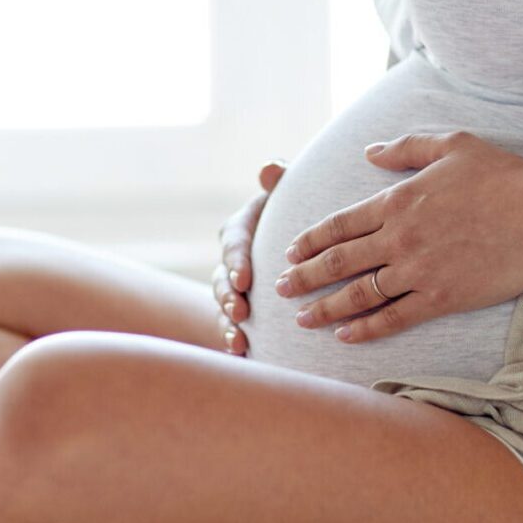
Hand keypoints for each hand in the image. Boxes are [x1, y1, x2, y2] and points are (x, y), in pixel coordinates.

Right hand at [213, 158, 285, 354]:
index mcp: (242, 227)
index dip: (236, 259)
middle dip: (227, 296)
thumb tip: (271, 167)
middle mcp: (232, 258)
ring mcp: (234, 286)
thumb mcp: (288, 191)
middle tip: (239, 310)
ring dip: (228, 323)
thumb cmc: (294, 207)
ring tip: (239, 339)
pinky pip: (233, 325)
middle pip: (221, 277)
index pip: (233, 240)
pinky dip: (234, 340)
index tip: (244, 278)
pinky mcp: (243, 308)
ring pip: (223, 305)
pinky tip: (243, 354)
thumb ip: (280, 179)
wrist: (300, 239)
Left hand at [275, 131, 522, 344]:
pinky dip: (367, 329)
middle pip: (339, 261)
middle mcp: (399, 239)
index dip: (311, 239)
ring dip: (325, 307)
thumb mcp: (450, 144)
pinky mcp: (441, 298)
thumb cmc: (501, 175)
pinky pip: (394, 318)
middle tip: (280, 287)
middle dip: (304, 275)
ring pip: (359, 294)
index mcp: (398, 202)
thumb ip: (404, 148)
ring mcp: (418, 271)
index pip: (341, 224)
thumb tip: (369, 151)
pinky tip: (345, 336)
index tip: (290, 251)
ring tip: (300, 319)